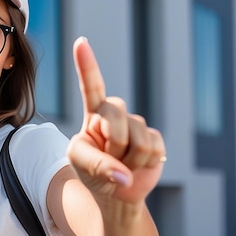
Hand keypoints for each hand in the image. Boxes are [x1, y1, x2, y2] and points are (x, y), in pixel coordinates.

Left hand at [67, 37, 165, 203]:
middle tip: (109, 159)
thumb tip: (124, 176)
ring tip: (122, 164)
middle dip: (112, 145)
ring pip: (137, 140)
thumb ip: (96, 165)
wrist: (115, 193)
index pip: (91, 86)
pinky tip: (138, 166)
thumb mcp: (80, 164)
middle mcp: (116, 114)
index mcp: (94, 113)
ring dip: (128, 160)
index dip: (87, 65)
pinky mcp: (155, 139)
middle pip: (117, 118)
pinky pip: (152, 149)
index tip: (80, 42)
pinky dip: (143, 165)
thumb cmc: (91, 173)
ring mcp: (137, 125)